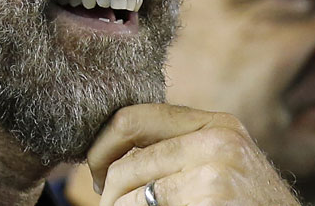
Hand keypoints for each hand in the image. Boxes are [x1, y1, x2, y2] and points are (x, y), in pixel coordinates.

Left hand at [86, 104, 298, 204]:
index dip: (102, 145)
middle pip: (126, 159)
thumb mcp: (219, 165)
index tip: (96, 170)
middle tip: (106, 203)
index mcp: (215, 123)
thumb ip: (177, 148)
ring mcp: (215, 167)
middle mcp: (217, 138)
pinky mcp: (210, 195)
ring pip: (129, 190)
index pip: (132, 118)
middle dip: (106, 187)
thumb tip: (108, 151)